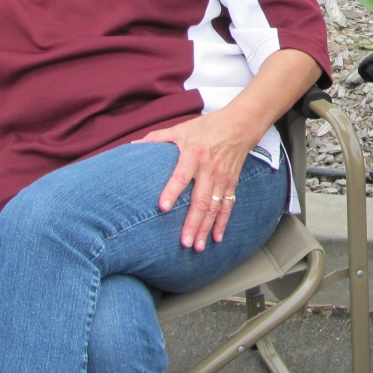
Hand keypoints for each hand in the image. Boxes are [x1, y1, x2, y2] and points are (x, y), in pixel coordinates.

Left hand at [135, 111, 258, 250]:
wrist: (240, 125)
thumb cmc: (207, 127)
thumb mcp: (181, 128)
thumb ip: (157, 138)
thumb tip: (132, 144)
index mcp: (194, 154)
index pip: (181, 175)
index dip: (172, 191)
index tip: (163, 208)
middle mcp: (209, 169)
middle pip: (200, 200)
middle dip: (192, 223)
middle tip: (184, 243)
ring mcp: (222, 178)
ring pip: (214, 208)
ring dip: (205, 228)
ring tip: (197, 247)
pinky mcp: (231, 183)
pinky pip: (227, 206)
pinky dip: (222, 223)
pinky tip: (216, 239)